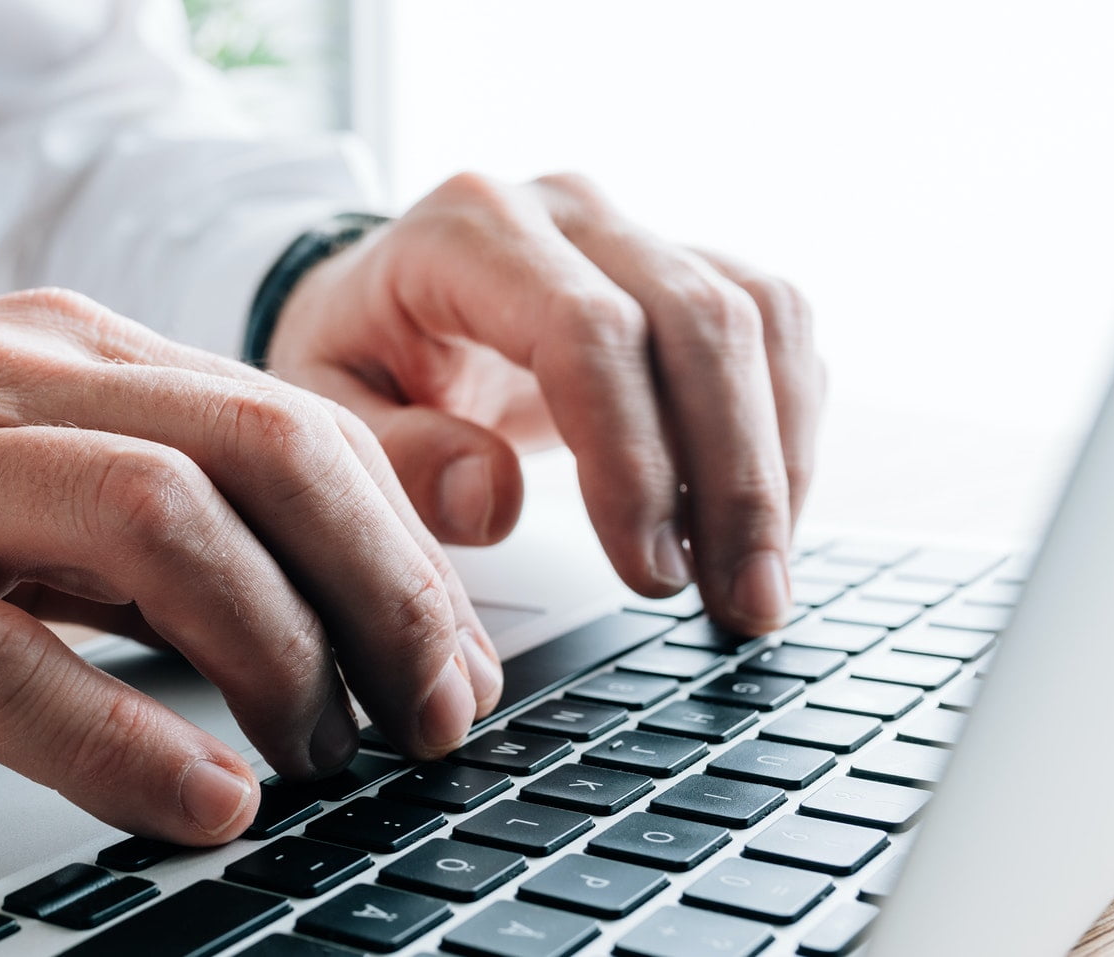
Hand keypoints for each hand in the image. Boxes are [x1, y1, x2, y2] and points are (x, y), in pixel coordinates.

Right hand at [0, 289, 502, 843]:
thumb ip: (151, 490)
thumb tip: (338, 560)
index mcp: (52, 349)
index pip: (281, 421)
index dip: (398, 546)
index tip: (450, 658)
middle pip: (250, 456)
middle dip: (379, 592)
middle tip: (433, 715)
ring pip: (152, 527)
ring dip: (278, 652)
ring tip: (325, 759)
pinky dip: (120, 736)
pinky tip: (197, 804)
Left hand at [268, 173, 823, 634]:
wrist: (375, 296)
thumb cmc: (354, 354)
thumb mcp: (325, 412)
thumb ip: (394, 456)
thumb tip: (491, 500)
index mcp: (468, 231)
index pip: (586, 330)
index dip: (632, 457)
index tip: (648, 570)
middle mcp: (567, 210)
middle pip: (698, 320)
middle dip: (735, 476)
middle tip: (739, 602)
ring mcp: (638, 227)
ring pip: (761, 317)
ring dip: (779, 459)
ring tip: (758, 581)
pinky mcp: (690, 262)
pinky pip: (777, 331)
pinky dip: (788, 432)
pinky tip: (762, 525)